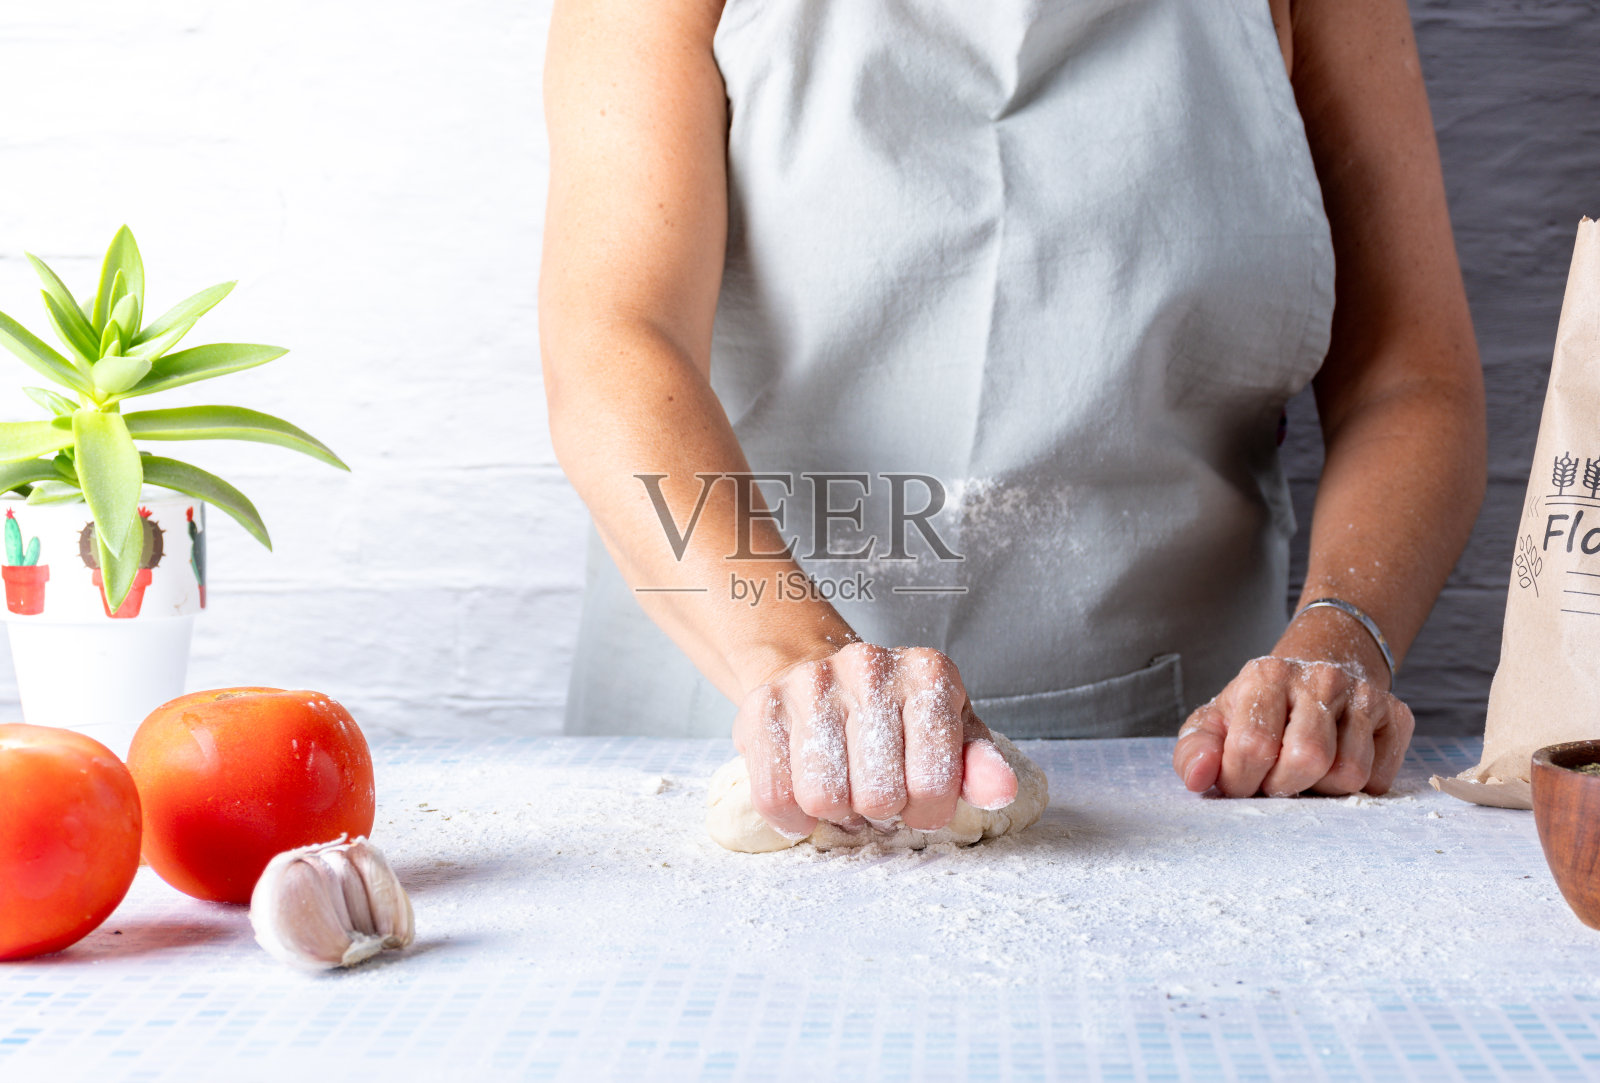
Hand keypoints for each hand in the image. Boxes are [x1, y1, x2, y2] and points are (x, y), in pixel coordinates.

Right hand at [733, 642, 1018, 836]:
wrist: (818, 672)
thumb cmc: (895, 715)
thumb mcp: (950, 732)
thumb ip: (977, 764)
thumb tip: (1000, 789)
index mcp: (927, 673)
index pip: (934, 782)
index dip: (927, 810)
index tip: (919, 799)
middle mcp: (868, 668)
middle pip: (877, 796)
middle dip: (880, 812)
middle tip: (878, 795)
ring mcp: (810, 684)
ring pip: (822, 798)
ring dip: (837, 815)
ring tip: (845, 792)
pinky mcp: (761, 707)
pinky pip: (774, 796)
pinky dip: (792, 818)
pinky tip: (807, 802)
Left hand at [1171, 656, 1414, 796]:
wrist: (1315, 674)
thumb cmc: (1258, 709)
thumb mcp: (1216, 722)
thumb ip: (1196, 751)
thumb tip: (1199, 779)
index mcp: (1267, 675)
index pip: (1253, 746)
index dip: (1241, 780)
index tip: (1239, 781)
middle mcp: (1320, 678)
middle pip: (1307, 760)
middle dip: (1285, 786)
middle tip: (1274, 778)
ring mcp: (1365, 694)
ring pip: (1349, 774)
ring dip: (1322, 788)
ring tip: (1305, 770)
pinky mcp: (1398, 715)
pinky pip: (1381, 779)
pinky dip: (1356, 788)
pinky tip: (1337, 763)